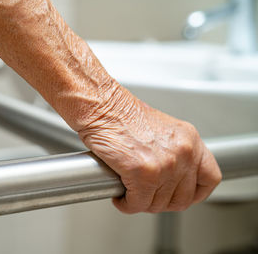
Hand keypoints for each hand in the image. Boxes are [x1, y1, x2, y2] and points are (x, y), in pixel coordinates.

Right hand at [78, 85, 221, 213]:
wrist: (102, 107)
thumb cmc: (122, 115)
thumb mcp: (162, 130)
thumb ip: (174, 153)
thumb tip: (171, 177)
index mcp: (190, 140)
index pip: (210, 178)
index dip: (195, 194)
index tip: (183, 196)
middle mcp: (183, 152)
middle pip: (182, 198)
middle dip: (161, 202)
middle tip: (146, 196)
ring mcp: (165, 164)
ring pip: (157, 204)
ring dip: (141, 203)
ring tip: (130, 193)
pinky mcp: (142, 173)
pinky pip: (137, 203)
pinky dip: (126, 204)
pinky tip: (120, 196)